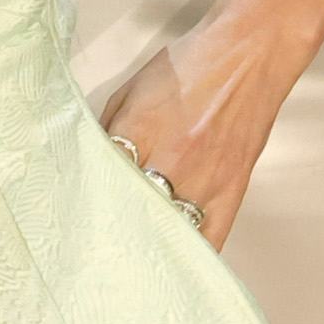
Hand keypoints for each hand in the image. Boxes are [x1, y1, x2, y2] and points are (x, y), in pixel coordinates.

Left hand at [98, 12, 310, 249]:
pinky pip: (212, 237)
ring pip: (170, 231)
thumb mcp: (133, 87)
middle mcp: (171, 159)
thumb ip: (110, 126)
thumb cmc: (188, 64)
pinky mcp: (234, 190)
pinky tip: (177, 269)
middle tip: (96, 253)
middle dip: (114, 230)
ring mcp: (206, 179)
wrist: (248, 54)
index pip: (104, 179)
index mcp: (139, 128)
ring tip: (128, 268)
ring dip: (150, 247)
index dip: (89, 201)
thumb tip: (91, 160)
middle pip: (133, 211)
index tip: (76, 220)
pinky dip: (194, 256)